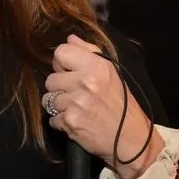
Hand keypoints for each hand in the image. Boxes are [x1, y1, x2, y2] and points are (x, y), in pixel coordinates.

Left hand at [43, 35, 163, 178]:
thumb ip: (89, 53)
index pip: (60, 52)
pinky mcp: (70, 122)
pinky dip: (61, 122)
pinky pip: (52, 118)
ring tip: (75, 109)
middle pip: (50, 78)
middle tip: (76, 95)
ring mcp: (76, 103)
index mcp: (97, 66)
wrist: (131, 139)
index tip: (70, 73)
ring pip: (48, 99)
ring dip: (58, 106)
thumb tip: (70, 39)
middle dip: (59, 88)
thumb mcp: (111, 74)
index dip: (62, 64)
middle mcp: (86, 82)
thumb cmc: (122, 106)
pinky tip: (76, 121)